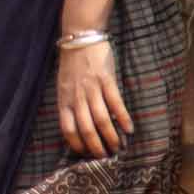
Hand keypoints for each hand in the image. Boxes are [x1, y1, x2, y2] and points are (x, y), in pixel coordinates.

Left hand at [56, 35, 131, 156]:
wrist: (81, 36)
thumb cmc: (72, 63)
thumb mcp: (64, 85)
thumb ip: (70, 103)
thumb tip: (78, 125)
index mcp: (64, 99)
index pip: (67, 129)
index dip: (77, 144)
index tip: (85, 154)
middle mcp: (76, 96)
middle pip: (86, 128)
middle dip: (96, 146)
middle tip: (105, 156)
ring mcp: (92, 88)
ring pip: (101, 119)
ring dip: (111, 136)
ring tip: (118, 147)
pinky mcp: (106, 80)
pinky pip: (115, 103)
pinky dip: (123, 118)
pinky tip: (129, 129)